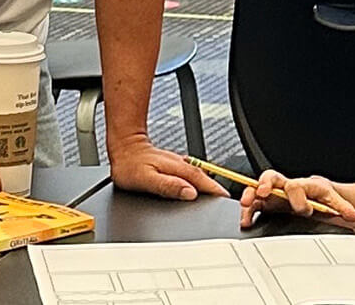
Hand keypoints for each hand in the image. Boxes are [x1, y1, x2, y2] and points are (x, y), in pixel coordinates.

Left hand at [107, 135, 222, 201]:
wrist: (124, 147)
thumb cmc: (130, 165)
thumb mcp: (147, 180)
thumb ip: (169, 187)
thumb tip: (189, 193)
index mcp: (180, 170)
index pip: (206, 183)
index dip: (219, 194)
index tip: (230, 203)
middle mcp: (183, 166)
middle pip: (208, 181)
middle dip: (219, 193)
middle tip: (230, 206)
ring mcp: (180, 166)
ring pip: (201, 178)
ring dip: (211, 188)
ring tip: (218, 201)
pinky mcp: (176, 168)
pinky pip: (193, 177)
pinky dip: (199, 185)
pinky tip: (198, 192)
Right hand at [238, 170, 354, 229]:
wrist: (317, 198)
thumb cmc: (322, 197)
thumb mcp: (333, 201)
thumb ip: (343, 208)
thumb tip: (353, 215)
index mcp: (302, 185)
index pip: (296, 186)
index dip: (298, 198)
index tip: (304, 210)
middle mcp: (284, 186)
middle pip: (271, 177)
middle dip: (266, 184)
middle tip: (263, 192)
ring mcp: (273, 194)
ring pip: (257, 189)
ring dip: (250, 195)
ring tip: (246, 204)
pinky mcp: (266, 204)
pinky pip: (253, 205)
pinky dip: (247, 212)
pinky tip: (245, 221)